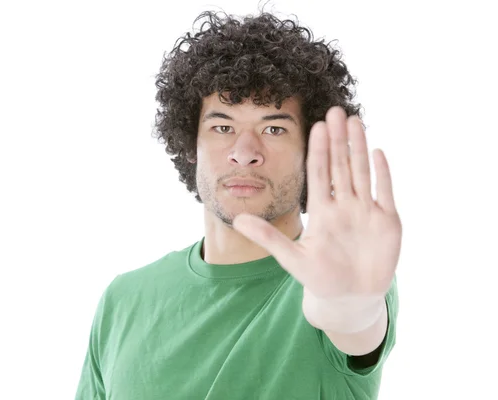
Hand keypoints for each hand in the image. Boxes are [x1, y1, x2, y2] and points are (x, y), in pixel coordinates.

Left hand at [233, 106, 401, 305]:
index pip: (319, 173)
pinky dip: (382, 174)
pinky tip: (378, 152)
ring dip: (359, 147)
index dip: (318, 150)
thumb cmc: (320, 278)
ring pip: (362, 172)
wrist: (350, 298)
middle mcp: (344, 205)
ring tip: (356, 121)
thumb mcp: (291, 258)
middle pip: (341, 165)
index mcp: (322, 211)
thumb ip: (267, 238)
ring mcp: (366, 211)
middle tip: (335, 110)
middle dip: (338, 139)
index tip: (314, 126)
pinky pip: (384, 192)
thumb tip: (237, 220)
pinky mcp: (387, 221)